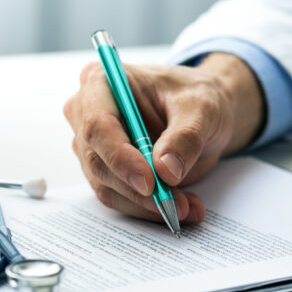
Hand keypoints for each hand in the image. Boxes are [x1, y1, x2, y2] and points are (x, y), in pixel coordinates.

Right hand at [64, 53, 263, 223]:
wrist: (203, 114)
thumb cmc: (196, 97)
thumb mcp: (201, 108)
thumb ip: (185, 136)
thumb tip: (165, 170)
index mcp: (102, 83)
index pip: (98, 124)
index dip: (120, 157)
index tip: (149, 182)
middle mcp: (88, 114)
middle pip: (98, 161)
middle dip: (137, 189)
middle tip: (174, 204)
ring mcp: (94, 146)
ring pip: (108, 186)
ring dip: (146, 204)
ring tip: (187, 207)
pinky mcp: (107, 171)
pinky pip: (120, 197)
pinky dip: (149, 208)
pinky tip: (182, 206)